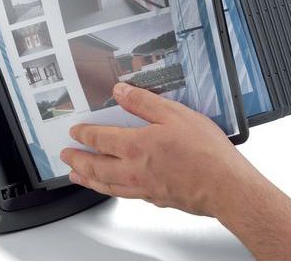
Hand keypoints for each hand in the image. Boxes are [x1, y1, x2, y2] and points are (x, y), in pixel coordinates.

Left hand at [60, 82, 258, 218]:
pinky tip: (112, 188)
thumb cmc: (204, 151)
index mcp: (136, 146)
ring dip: (87, 179)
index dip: (84, 134)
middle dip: (77, 159)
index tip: (74, 132)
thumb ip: (144, 102)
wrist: (225, 186)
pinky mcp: (156, 199)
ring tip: (76, 177)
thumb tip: (121, 91)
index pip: (100, 138)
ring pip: (106, 184)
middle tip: (65, 156)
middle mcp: (134, 170)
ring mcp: (143, 188)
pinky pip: (123, 195)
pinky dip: (109, 190)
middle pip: (95, 165)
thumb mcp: (174, 114)